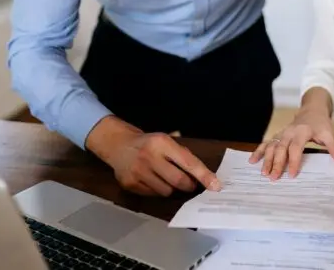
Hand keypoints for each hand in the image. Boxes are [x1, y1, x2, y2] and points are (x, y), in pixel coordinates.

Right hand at [86, 116, 220, 196]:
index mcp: (162, 142)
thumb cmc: (149, 143)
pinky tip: (153, 180)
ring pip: (167, 191)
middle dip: (189, 185)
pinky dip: (158, 191)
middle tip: (190, 183)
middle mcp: (149, 156)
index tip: (216, 186)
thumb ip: (184, 153)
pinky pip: (153, 195)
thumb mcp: (166, 139)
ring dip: (172, 189)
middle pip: (179, 181)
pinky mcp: (130, 184)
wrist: (118, 144)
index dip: (204, 176)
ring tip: (166, 178)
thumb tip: (208, 175)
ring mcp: (138, 171)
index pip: (189, 162)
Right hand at [249, 96, 333, 179]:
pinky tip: (252, 161)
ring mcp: (282, 133)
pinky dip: (258, 151)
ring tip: (263, 173)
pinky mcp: (278, 135)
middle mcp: (289, 132)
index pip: (296, 148)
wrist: (312, 110)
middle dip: (276, 163)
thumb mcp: (329, 134)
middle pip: (280, 148)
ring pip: (271, 146)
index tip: (292, 174)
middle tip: (273, 178)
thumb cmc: (320, 124)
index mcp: (302, 132)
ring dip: (266, 159)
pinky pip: (266, 143)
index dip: (293, 161)